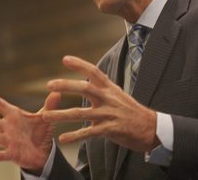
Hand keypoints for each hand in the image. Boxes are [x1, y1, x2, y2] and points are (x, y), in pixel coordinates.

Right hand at [0, 88, 60, 172]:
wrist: (42, 150)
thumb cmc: (38, 130)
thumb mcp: (44, 117)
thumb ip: (50, 106)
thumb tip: (58, 92)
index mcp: (13, 115)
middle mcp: (7, 127)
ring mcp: (8, 141)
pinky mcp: (12, 153)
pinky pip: (4, 154)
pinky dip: (0, 155)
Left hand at [43, 56, 158, 151]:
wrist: (152, 128)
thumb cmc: (132, 111)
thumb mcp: (117, 95)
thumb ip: (101, 90)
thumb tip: (86, 83)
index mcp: (109, 88)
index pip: (93, 72)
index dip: (80, 64)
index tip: (65, 59)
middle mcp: (108, 98)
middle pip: (85, 88)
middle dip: (66, 86)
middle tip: (49, 84)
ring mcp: (109, 114)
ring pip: (81, 113)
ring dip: (61, 115)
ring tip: (45, 116)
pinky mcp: (110, 129)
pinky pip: (88, 132)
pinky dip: (74, 136)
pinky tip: (62, 138)